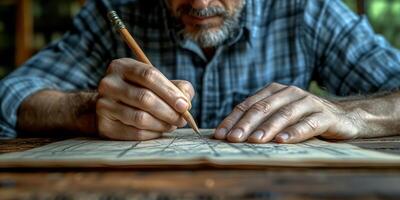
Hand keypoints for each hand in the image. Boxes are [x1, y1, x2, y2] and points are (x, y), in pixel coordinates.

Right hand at [96, 58, 193, 139]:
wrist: (109, 106)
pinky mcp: (104, 125)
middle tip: (182, 120)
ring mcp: (103, 105)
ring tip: (172, 125)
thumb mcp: (156, 82)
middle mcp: (109, 83)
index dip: (170, 92)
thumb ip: (176, 87)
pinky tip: (159, 130)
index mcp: (122, 66)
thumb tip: (186, 102)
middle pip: (145, 98)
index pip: (150, 76)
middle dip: (169, 111)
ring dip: (162, 124)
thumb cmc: (139, 91)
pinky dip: (153, 134)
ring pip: (140, 118)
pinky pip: (135, 133)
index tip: (185, 105)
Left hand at [214, 83, 360, 142]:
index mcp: (275, 91)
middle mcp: (290, 93)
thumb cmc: (303, 118)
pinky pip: (308, 124)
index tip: (220, 135)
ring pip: (284, 114)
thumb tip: (230, 135)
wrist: (343, 116)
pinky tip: (283, 141)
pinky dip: (295, 132)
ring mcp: (308, 102)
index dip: (233, 119)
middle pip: (263, 108)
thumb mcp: (280, 115)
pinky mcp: (325, 115)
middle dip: (246, 124)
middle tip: (233, 139)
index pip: (248, 105)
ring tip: (255, 140)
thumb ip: (260, 120)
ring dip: (268, 128)